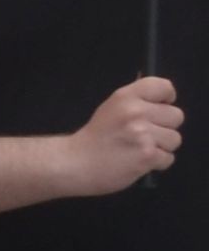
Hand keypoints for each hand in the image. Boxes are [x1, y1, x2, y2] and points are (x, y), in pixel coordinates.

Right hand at [67, 76, 183, 195]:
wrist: (74, 163)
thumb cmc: (95, 137)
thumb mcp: (111, 108)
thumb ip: (137, 102)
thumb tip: (164, 103)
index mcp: (126, 97)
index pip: (164, 87)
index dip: (165, 99)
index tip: (157, 109)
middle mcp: (135, 112)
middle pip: (176, 116)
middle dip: (164, 126)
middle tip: (144, 134)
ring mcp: (142, 134)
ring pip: (175, 139)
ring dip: (161, 147)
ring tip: (139, 149)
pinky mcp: (147, 156)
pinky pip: (168, 158)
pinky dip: (156, 163)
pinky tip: (137, 161)